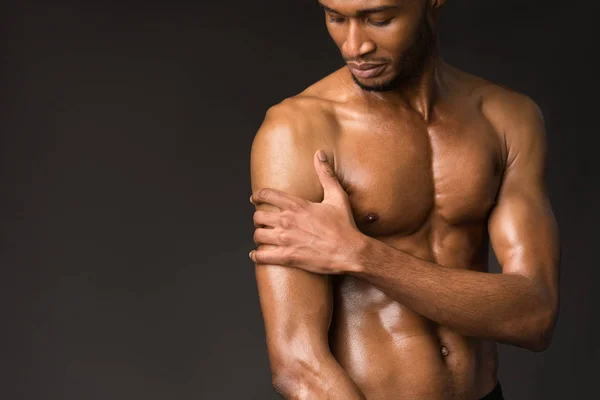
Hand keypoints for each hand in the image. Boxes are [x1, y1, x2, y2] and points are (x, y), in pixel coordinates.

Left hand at [249, 150, 364, 273]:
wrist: (350, 251)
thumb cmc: (344, 225)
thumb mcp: (337, 196)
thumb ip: (326, 174)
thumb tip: (320, 154)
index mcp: (297, 205)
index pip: (267, 195)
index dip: (258, 196)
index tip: (255, 198)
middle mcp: (287, 221)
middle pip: (258, 216)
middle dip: (258, 218)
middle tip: (263, 221)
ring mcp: (286, 239)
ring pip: (258, 235)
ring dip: (259, 235)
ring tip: (263, 236)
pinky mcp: (288, 256)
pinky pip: (263, 256)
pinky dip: (257, 255)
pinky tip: (257, 254)